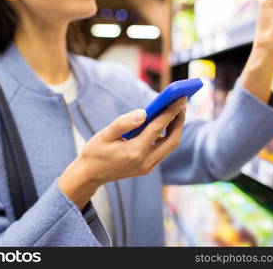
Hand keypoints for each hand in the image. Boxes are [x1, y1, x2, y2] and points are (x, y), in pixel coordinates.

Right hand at [58, 97, 186, 208]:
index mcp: (134, 152)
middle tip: (182, 102)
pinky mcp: (147, 168)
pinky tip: (166, 123)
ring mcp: (147, 167)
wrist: (90, 175)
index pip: (158, 128)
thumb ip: (123, 123)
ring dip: (176, 128)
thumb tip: (143, 112)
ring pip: (170, 146)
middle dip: (180, 120)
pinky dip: (168, 136)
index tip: (180, 97)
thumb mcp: (104, 135)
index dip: (171, 111)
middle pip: (172, 140)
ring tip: (177, 110)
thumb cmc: (95, 152)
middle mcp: (145, 161)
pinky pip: (164, 150)